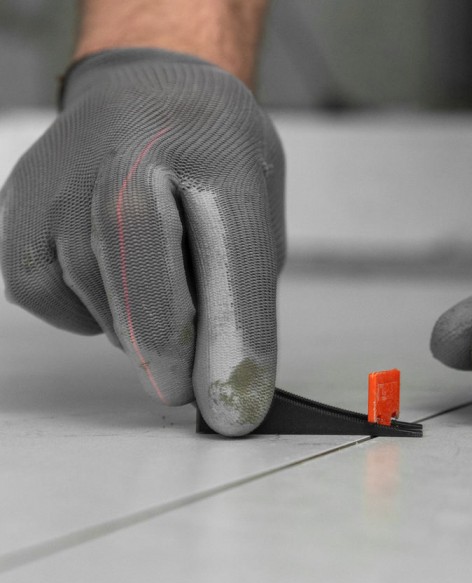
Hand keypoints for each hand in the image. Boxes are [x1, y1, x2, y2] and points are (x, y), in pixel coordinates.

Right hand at [0, 49, 284, 435]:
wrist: (148, 92)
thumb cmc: (212, 161)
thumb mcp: (255, 209)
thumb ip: (241, 289)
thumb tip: (223, 383)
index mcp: (217, 148)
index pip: (233, 258)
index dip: (237, 341)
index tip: (237, 409)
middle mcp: (132, 150)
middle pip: (144, 274)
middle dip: (169, 350)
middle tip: (185, 390)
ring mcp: (65, 177)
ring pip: (97, 295)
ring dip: (135, 330)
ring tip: (157, 295)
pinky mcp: (19, 208)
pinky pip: (47, 295)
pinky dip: (84, 314)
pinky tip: (111, 282)